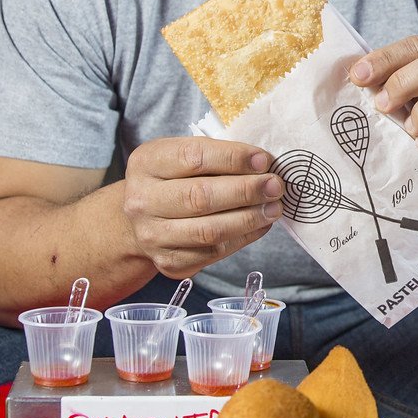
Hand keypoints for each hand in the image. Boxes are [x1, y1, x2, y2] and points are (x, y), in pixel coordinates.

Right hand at [120, 137, 280, 277]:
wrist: (143, 220)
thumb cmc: (171, 180)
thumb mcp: (180, 155)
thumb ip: (215, 155)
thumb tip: (261, 163)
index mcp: (146, 163)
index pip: (193, 157)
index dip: (233, 158)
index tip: (263, 160)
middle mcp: (142, 200)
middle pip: (200, 197)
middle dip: (245, 191)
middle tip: (275, 186)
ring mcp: (153, 235)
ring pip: (209, 230)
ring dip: (249, 218)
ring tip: (274, 207)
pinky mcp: (169, 262)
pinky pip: (213, 253)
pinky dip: (243, 238)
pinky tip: (260, 225)